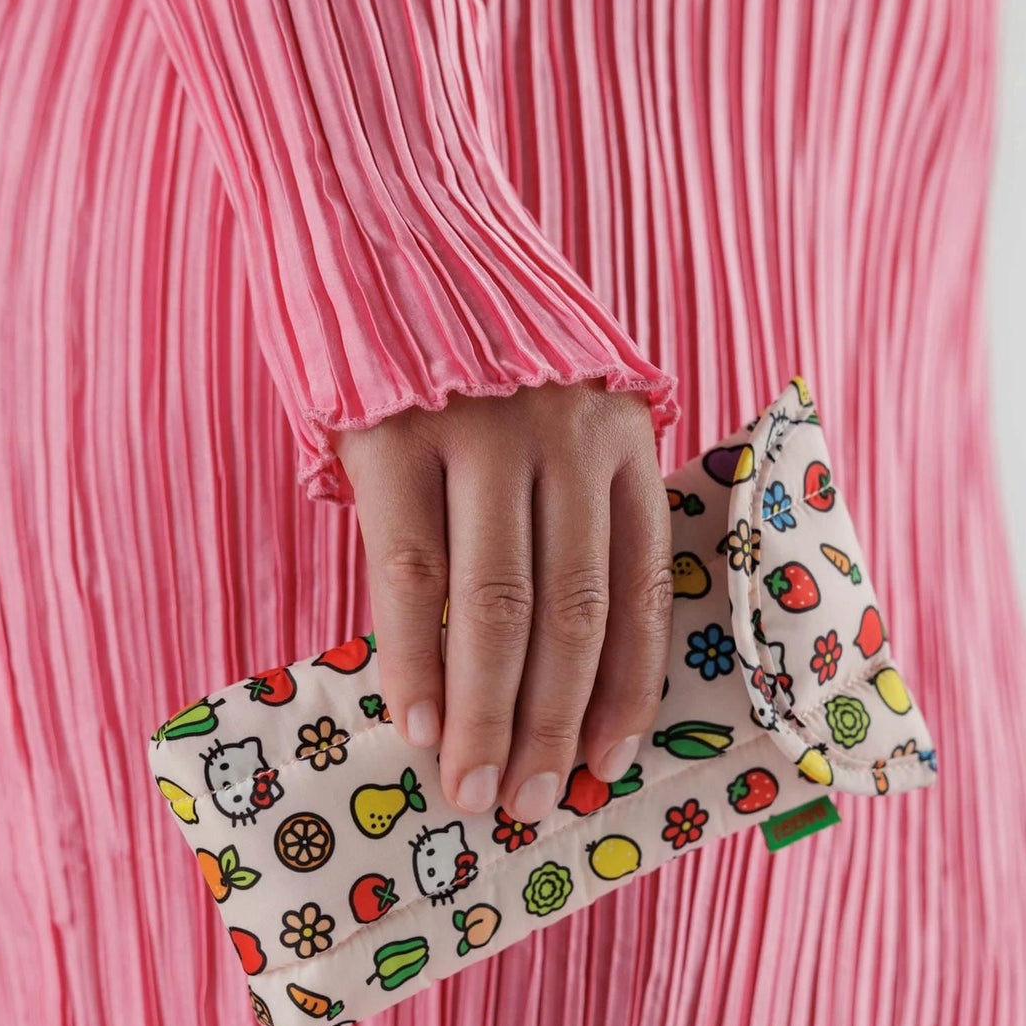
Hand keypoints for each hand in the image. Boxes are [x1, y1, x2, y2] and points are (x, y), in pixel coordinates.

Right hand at [333, 379, 673, 824]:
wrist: (388, 222)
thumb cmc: (473, 340)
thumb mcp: (555, 405)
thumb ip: (563, 503)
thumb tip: (535, 655)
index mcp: (623, 439)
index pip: (637, 591)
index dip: (627, 691)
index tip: (604, 767)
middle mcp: (567, 438)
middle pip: (571, 614)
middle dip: (553, 724)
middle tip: (530, 804)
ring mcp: (482, 434)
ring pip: (495, 607)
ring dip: (487, 715)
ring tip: (474, 789)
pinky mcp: (395, 435)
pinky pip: (407, 574)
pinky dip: (414, 660)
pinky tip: (417, 722)